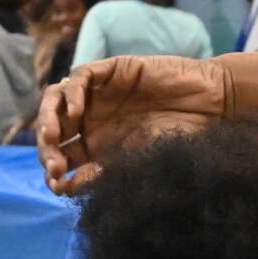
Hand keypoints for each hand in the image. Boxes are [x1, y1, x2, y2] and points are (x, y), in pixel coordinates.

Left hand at [36, 55, 228, 194]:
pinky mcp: (111, 70)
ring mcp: (98, 94)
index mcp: (95, 145)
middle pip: (53, 129)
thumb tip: (66, 188)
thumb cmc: (180, 136)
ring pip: (57, 99)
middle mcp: (91, 119)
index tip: (57, 185)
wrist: (211, 105)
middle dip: (47, 147)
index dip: (54, 171)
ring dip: (48, 117)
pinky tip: (77, 111)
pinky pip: (81, 76)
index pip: (62, 157)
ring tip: (52, 135)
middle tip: (52, 163)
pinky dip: (73, 92)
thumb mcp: (138, 160)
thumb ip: (102, 172)